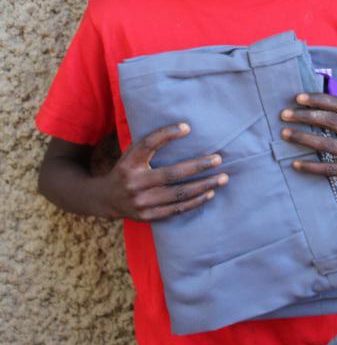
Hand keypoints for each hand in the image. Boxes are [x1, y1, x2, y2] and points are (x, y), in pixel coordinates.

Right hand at [103, 123, 227, 220]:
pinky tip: (209, 193)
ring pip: (178, 194)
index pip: (149, 144)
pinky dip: (195, 201)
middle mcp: (135, 183)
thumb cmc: (127, 169)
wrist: (105, 199)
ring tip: (222, 178)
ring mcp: (142, 202)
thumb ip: (153, 143)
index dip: (167, 134)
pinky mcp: (148, 217)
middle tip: (218, 159)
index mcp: (129, 162)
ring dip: (203, 186)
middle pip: (171, 174)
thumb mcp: (132, 153)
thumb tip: (185, 128)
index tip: (187, 127)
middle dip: (198, 166)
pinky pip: (177, 209)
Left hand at [280, 93, 336, 192]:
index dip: (318, 100)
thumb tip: (312, 99)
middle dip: (305, 116)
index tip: (297, 98)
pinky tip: (295, 163)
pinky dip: (310, 166)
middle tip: (284, 115)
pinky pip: (329, 168)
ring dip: (303, 138)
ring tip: (284, 134)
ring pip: (327, 144)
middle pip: (331, 121)